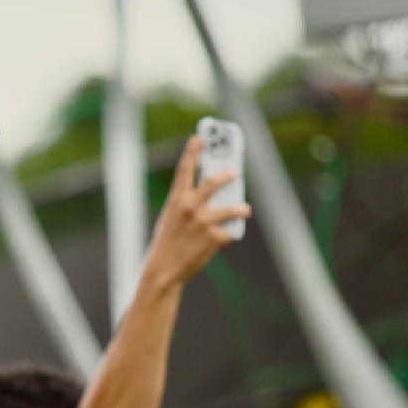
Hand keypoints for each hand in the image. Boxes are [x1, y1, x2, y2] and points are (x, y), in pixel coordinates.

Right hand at [146, 136, 250, 284]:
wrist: (163, 269)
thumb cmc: (166, 243)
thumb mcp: (171, 218)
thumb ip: (187, 205)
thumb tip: (214, 199)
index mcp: (176, 200)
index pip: (185, 169)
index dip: (192, 151)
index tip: (199, 138)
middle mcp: (190, 207)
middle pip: (213, 182)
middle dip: (226, 176)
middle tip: (234, 174)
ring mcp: (202, 222)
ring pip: (230, 209)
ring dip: (240, 209)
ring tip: (244, 209)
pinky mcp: (213, 237)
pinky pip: (226, 233)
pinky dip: (225, 236)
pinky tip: (219, 241)